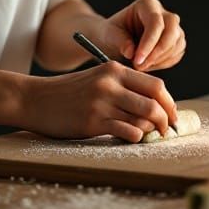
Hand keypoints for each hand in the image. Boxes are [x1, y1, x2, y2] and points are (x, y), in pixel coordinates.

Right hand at [23, 62, 176, 142]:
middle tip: (166, 130)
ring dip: (150, 131)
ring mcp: (101, 103)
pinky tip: (127, 137)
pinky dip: (134, 138)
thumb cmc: (68, 93)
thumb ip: (123, 87)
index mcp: (113, 69)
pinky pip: (128, 133)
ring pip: (143, 120)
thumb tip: (156, 107)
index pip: (156, 85)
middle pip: (154, 104)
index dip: (170, 103)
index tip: (173, 115)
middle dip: (166, 120)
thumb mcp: (97, 79)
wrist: (35, 99)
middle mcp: (109, 84)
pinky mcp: (93, 122)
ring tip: (145, 134)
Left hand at [98, 0, 185, 72]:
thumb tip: (130, 51)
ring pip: (176, 45)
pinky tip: (147, 65)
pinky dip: (163, 64)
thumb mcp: (109, 34)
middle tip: (139, 66)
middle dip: (157, 53)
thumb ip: (119, 41)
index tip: (137, 60)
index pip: (155, 23)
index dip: (148, 43)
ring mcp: (173, 27)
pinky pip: (176, 55)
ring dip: (159, 60)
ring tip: (140, 65)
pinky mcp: (176, 42)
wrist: (116, 39)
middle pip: (172, 32)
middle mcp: (163, 14)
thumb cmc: (112, 33)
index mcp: (147, 5)